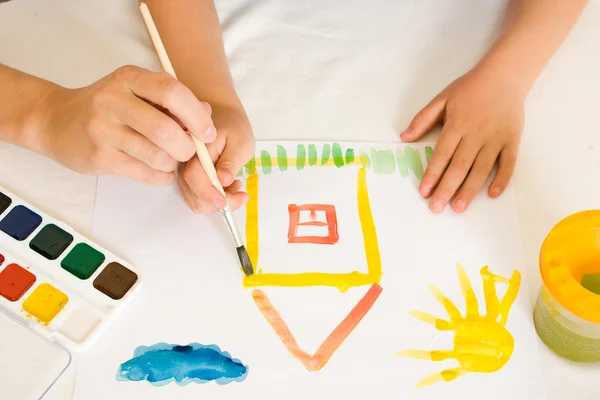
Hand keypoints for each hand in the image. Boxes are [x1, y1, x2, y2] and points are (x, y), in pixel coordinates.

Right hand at [40, 65, 215, 184]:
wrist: (56, 120)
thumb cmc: (108, 107)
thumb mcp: (137, 92)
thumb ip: (172, 101)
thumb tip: (208, 114)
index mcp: (129, 78)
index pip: (171, 92)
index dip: (196, 115)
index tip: (208, 133)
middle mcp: (113, 100)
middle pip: (165, 130)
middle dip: (186, 147)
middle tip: (188, 152)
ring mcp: (102, 130)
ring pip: (156, 155)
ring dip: (172, 163)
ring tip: (169, 160)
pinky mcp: (98, 157)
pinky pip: (144, 173)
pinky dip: (161, 176)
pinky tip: (157, 170)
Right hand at [176, 105, 254, 212]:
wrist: (223, 116)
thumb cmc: (234, 127)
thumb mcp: (241, 142)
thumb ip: (231, 162)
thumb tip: (223, 180)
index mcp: (196, 150)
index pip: (194, 178)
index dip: (209, 194)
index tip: (227, 201)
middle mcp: (184, 162)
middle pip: (194, 195)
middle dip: (219, 203)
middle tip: (242, 193)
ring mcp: (185, 171)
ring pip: (196, 200)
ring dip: (218, 201)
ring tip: (237, 186)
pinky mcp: (189, 177)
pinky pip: (198, 196)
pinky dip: (215, 198)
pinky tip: (229, 186)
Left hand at [401, 69, 524, 212]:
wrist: (505, 75)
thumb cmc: (470, 88)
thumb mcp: (442, 98)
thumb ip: (423, 118)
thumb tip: (404, 137)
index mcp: (457, 125)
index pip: (442, 155)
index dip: (432, 174)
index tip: (424, 191)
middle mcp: (476, 134)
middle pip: (459, 166)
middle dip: (446, 189)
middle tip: (436, 208)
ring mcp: (495, 138)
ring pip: (481, 169)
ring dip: (469, 190)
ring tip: (458, 208)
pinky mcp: (512, 140)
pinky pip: (508, 163)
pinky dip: (502, 179)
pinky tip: (492, 194)